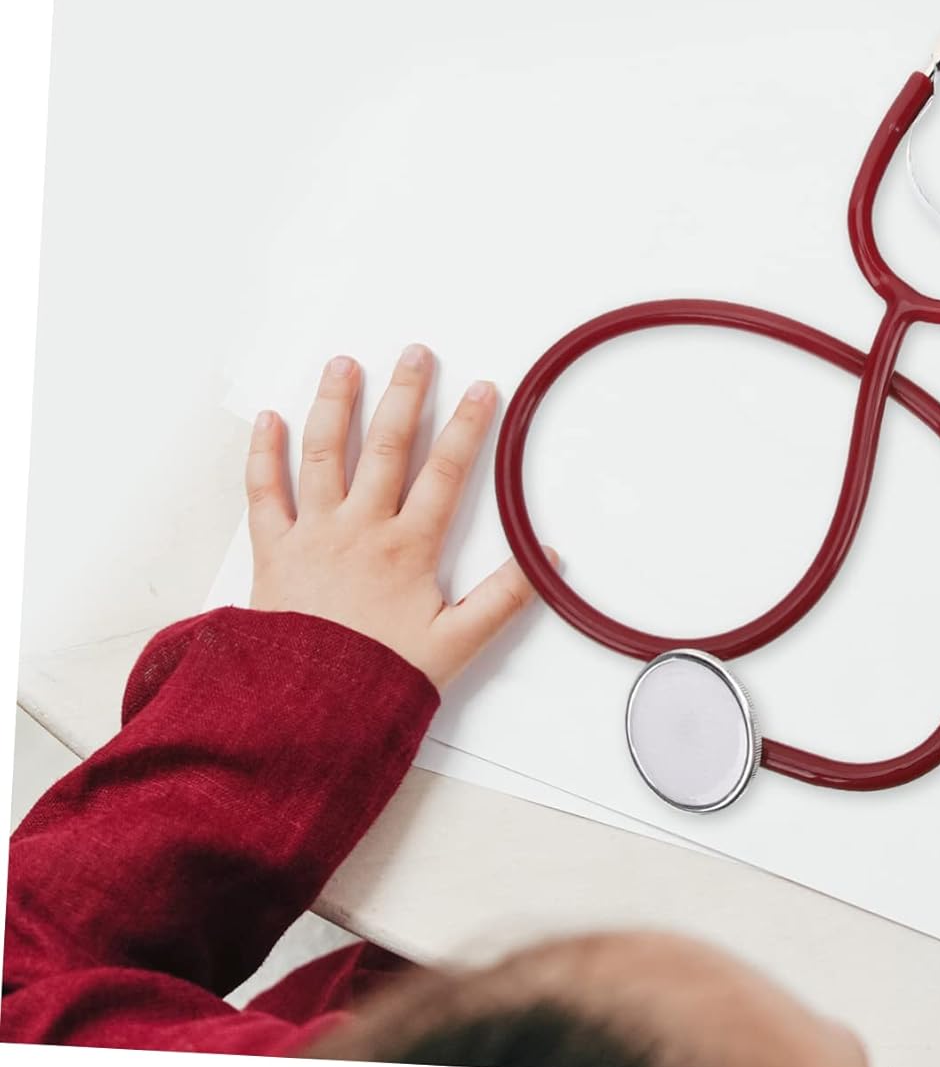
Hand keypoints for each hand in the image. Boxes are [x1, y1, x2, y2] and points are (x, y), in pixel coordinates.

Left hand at [244, 344, 550, 688]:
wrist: (302, 712)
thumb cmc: (377, 680)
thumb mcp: (457, 645)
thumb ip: (504, 598)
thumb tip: (548, 560)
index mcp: (408, 548)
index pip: (447, 472)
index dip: (468, 426)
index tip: (483, 389)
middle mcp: (361, 529)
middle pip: (387, 446)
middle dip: (405, 394)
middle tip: (417, 354)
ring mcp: (313, 535)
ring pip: (324, 454)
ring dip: (336, 405)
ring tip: (345, 365)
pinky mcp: (272, 552)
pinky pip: (263, 493)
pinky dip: (264, 454)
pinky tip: (270, 420)